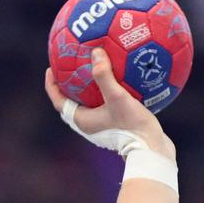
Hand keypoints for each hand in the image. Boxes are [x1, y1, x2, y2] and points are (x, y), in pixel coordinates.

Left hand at [44, 48, 174, 160]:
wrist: (152, 149)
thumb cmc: (132, 126)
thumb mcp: (117, 98)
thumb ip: (104, 76)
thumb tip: (95, 52)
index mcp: (82, 120)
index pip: (59, 102)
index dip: (52, 85)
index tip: (51, 69)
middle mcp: (88, 124)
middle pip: (72, 102)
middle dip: (69, 85)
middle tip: (70, 67)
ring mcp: (102, 126)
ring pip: (89, 104)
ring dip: (88, 89)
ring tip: (92, 70)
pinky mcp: (115, 125)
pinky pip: (104, 105)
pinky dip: (105, 92)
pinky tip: (117, 80)